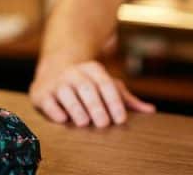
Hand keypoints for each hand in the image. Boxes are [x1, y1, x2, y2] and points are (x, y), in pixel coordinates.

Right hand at [29, 58, 154, 127]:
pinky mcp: (41, 93)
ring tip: (84, 123)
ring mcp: (57, 82)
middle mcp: (74, 73)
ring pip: (66, 92)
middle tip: (104, 124)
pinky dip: (55, 110)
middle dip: (95, 106)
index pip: (105, 84)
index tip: (120, 119)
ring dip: (76, 107)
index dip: (113, 101)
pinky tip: (63, 119)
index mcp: (93, 69)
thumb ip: (125, 99)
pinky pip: (48, 101)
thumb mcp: (106, 86)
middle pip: (86, 87)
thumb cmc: (87, 84)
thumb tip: (150, 110)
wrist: (54, 70)